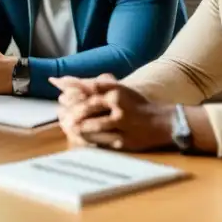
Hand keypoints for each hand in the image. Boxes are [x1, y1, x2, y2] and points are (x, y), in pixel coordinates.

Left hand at [52, 78, 174, 151]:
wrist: (162, 122)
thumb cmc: (135, 104)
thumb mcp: (118, 89)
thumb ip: (94, 86)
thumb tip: (63, 81)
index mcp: (116, 90)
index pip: (89, 87)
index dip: (71, 89)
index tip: (59, 93)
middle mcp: (119, 104)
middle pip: (88, 107)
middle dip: (72, 112)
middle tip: (61, 116)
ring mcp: (122, 123)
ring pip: (93, 126)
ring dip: (78, 127)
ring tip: (69, 128)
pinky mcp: (124, 140)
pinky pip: (102, 141)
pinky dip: (89, 140)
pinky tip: (82, 139)